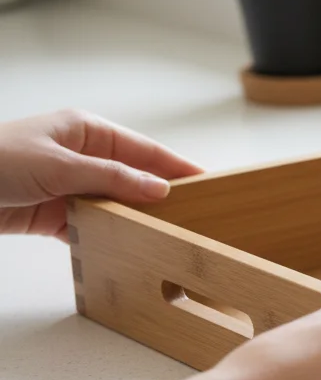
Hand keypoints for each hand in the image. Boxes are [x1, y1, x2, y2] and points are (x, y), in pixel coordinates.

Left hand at [0, 109, 200, 236]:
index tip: (207, 181)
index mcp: (86, 131)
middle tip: (195, 215)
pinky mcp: (55, 215)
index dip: (176, 165)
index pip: (144, 149)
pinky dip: (108, 238)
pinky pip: (93, 227)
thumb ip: (111, 177)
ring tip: (166, 236)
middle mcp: (82, 157)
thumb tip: (157, 187)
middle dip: (160, 196)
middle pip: (134, 179)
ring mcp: (69, 187)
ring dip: (133, 220)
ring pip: (115, 205)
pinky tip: (127, 248)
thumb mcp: (59, 164)